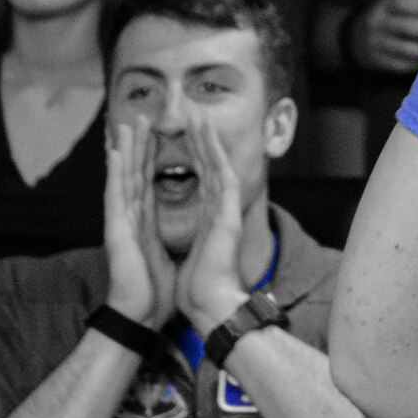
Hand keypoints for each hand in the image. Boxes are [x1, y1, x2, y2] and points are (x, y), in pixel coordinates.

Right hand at [104, 122, 176, 327]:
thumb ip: (166, 238)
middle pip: (134, 174)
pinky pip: (116, 195)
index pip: (147, 182)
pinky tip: (116, 153)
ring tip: (126, 125)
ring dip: (124, 151)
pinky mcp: (117, 229)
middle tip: (142, 118)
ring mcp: (121, 222)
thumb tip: (179, 231)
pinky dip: (116, 173)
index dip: (150, 159)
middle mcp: (130, 218)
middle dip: (138, 146)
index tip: (155, 136)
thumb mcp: (166, 255)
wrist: (142, 315)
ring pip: (123, 178)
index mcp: (143, 223)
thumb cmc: (154, 291)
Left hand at [176, 122, 248, 336]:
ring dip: (207, 139)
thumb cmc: (201, 288)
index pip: (204, 181)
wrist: (211, 302)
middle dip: (203, 141)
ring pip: (217, 164)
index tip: (189, 138)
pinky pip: (221, 173)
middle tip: (195, 116)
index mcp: (212, 220)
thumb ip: (199, 241)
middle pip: (211, 167)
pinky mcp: (228, 211)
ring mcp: (227, 209)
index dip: (197, 158)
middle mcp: (221, 210)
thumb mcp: (195, 256)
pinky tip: (206, 134)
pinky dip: (213, 152)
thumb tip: (195, 240)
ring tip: (199, 116)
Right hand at [350, 0, 417, 74]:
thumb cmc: (389, 18)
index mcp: (383, 5)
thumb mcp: (395, 6)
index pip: (403, 4)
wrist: (356, 37)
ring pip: (406, 49)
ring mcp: (375, 43)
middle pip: (409, 27)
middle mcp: (377, 23)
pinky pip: (401, 65)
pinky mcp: (376, 60)